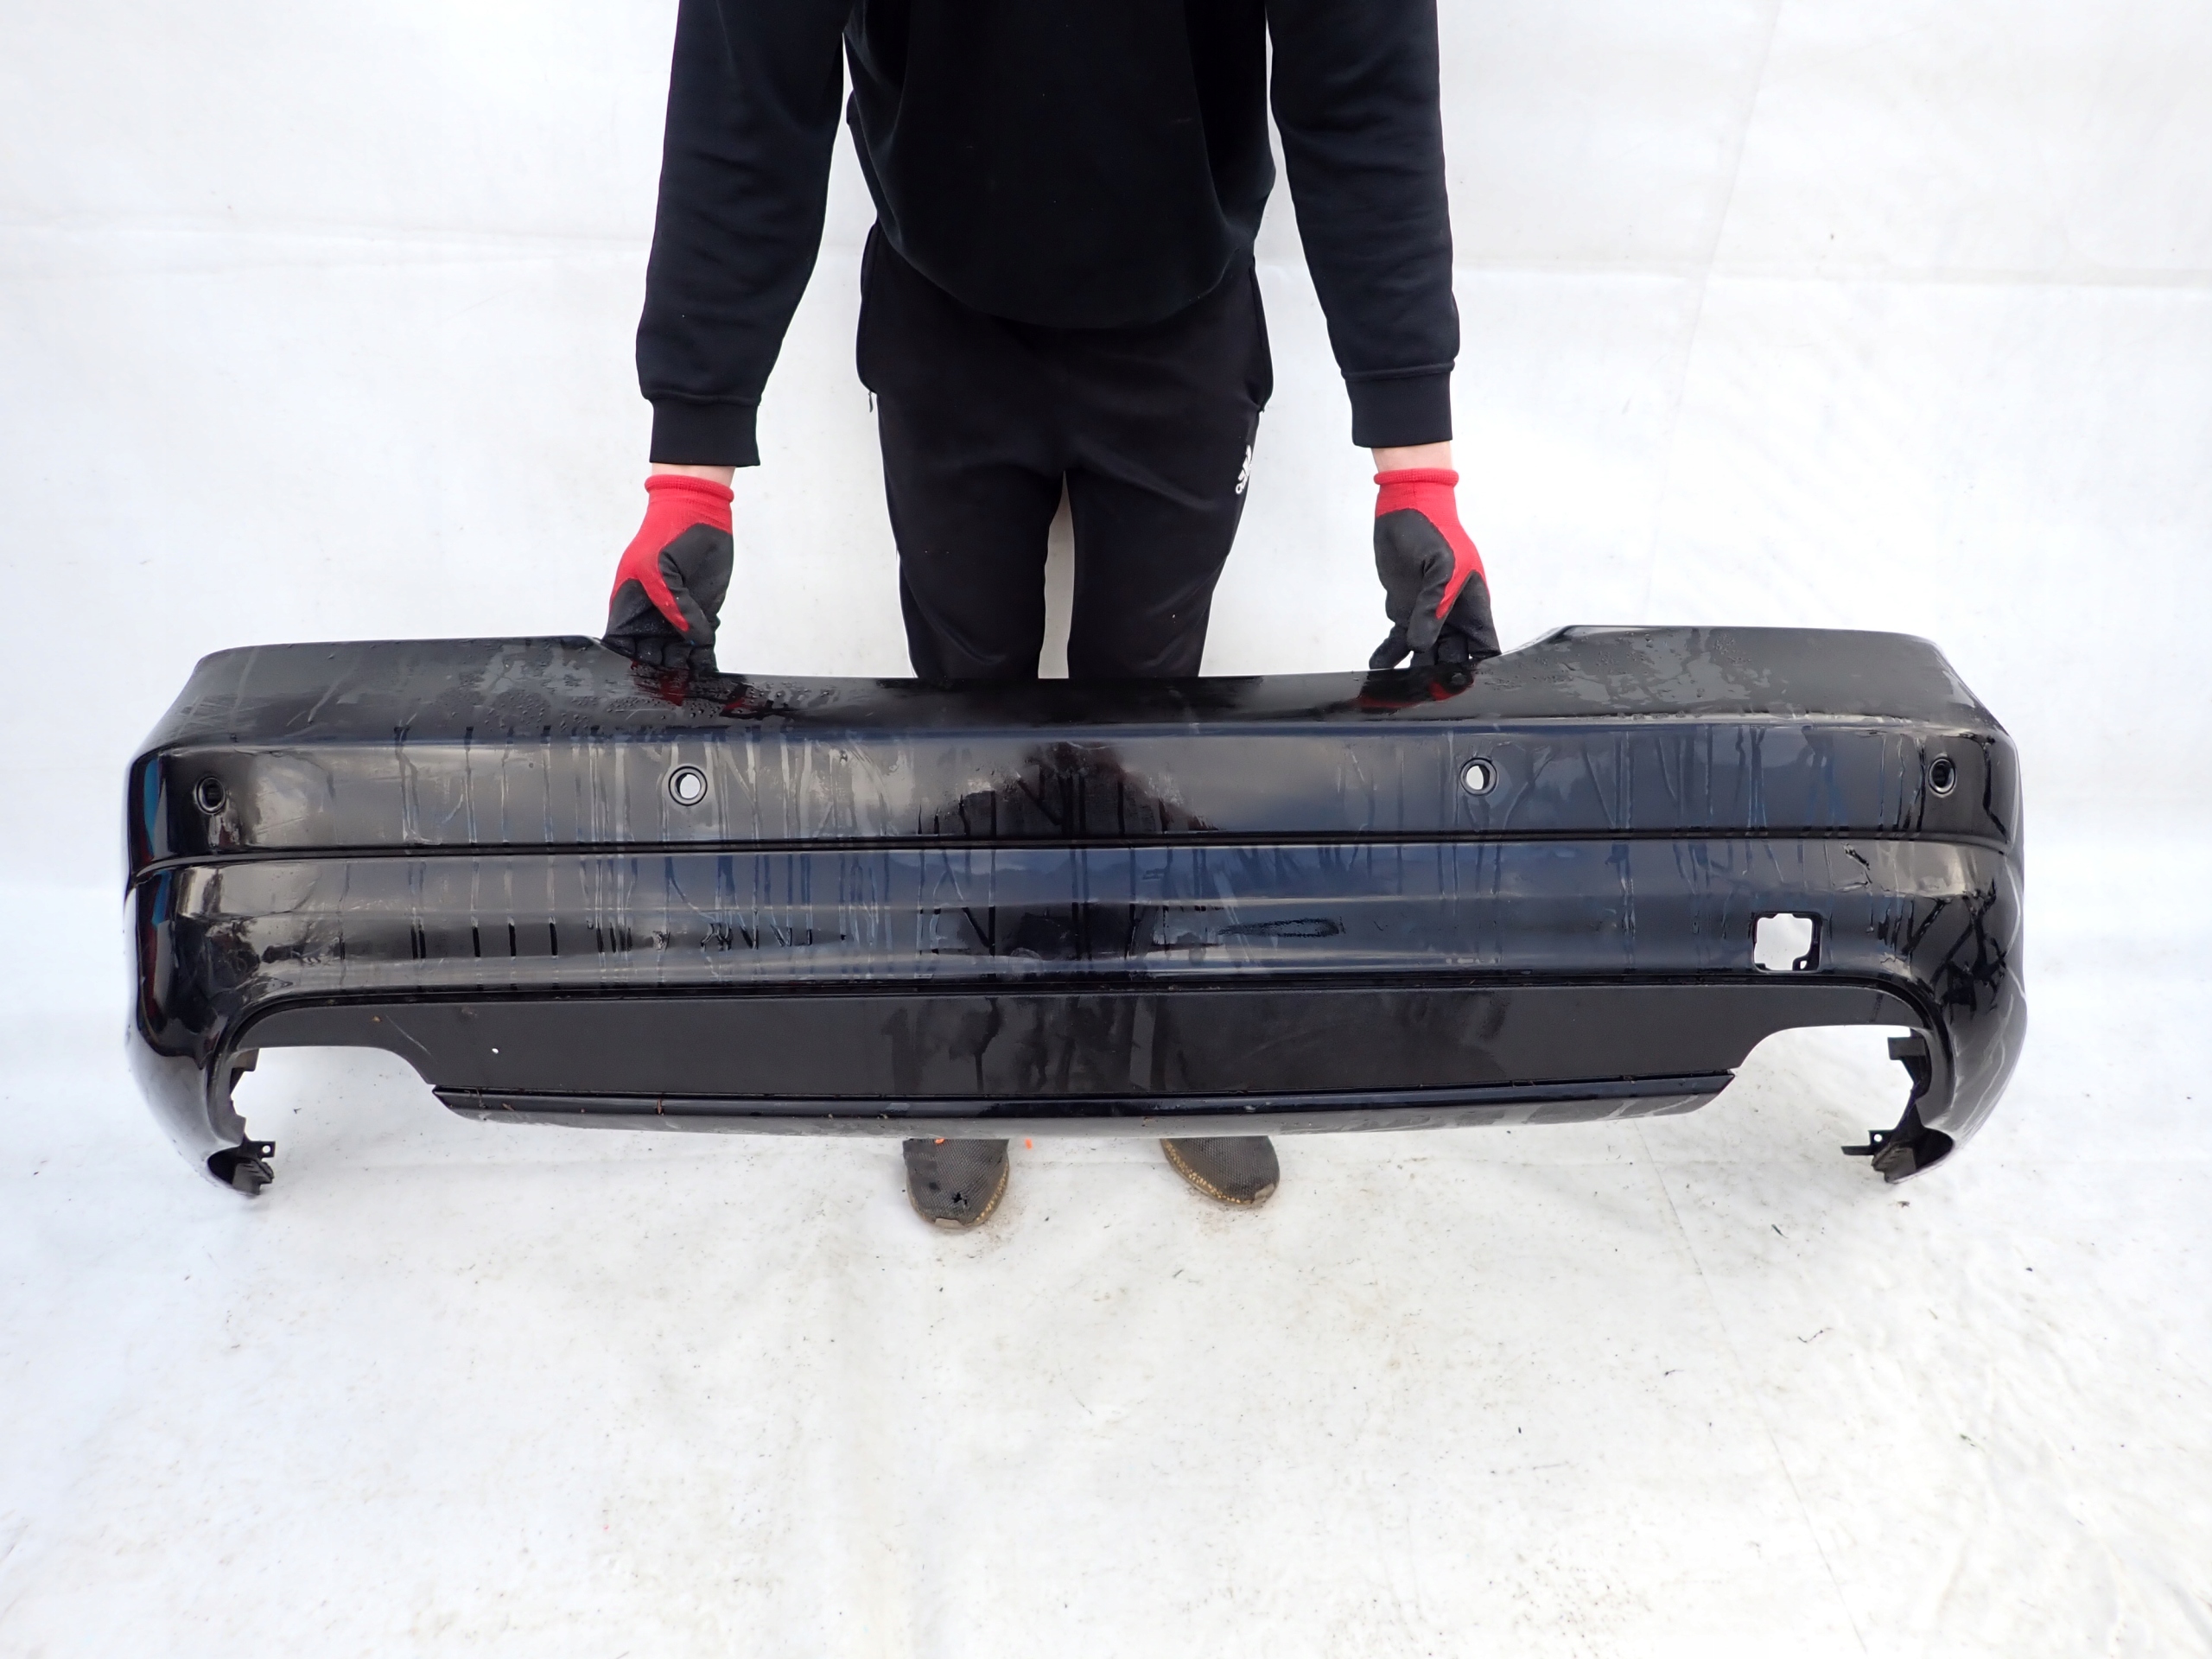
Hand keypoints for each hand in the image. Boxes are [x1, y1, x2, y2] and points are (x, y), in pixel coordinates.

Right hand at [605, 473, 734, 665]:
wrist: (700, 511)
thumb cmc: (667, 532)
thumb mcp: (660, 570)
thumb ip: (673, 607)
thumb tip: (692, 639)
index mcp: (629, 602)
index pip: (621, 641)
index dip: (629, 657)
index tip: (644, 664)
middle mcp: (651, 613)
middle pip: (649, 653)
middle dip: (660, 665)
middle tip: (673, 670)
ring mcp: (678, 614)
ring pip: (677, 651)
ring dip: (685, 662)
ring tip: (693, 665)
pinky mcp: (703, 613)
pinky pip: (701, 641)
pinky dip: (705, 650)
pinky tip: (707, 651)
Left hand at [1368, 467, 1498, 670]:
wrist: (1405, 509)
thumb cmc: (1435, 530)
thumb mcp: (1443, 567)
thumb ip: (1433, 607)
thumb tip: (1421, 645)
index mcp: (1473, 607)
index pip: (1483, 648)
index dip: (1477, 669)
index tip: (1461, 685)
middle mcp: (1453, 616)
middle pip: (1454, 658)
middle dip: (1442, 677)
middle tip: (1426, 693)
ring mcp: (1427, 615)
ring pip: (1425, 655)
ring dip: (1414, 671)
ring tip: (1400, 688)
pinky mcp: (1403, 611)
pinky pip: (1398, 640)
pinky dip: (1388, 654)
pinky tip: (1378, 666)